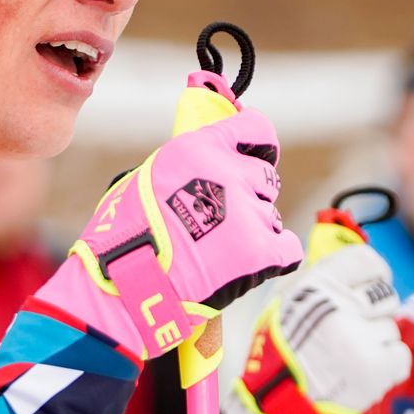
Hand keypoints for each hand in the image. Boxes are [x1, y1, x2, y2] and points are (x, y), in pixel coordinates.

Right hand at [38, 105, 301, 359]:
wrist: (127, 284)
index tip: (259, 155)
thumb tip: (210, 165)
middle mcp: (228, 172)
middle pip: (265, 178)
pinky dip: (276, 257)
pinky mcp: (259, 250)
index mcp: (200, 148)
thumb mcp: (150, 177)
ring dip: (254, 230)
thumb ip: (189, 166)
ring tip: (218, 250)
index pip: (255, 129)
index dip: (259, 146)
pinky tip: (251, 264)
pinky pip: (287, 249)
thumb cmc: (126, 236)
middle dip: (250, 196)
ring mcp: (247, 212)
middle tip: (221, 220)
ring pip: (271, 216)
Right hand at [221, 242, 411, 413]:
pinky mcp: (375, 367)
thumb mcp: (285, 301)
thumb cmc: (280, 353)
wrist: (277, 406)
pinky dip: (387, 368)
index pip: (367, 260)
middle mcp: (340, 306)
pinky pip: (400, 356)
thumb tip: (345, 251)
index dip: (374, 274)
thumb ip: (318, 277)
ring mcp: (359, 337)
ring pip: (391, 329)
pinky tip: (360, 374)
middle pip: (385, 296)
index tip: (370, 287)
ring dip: (376, 345)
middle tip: (352, 333)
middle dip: (374, 314)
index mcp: (317, 284)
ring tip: (347, 360)